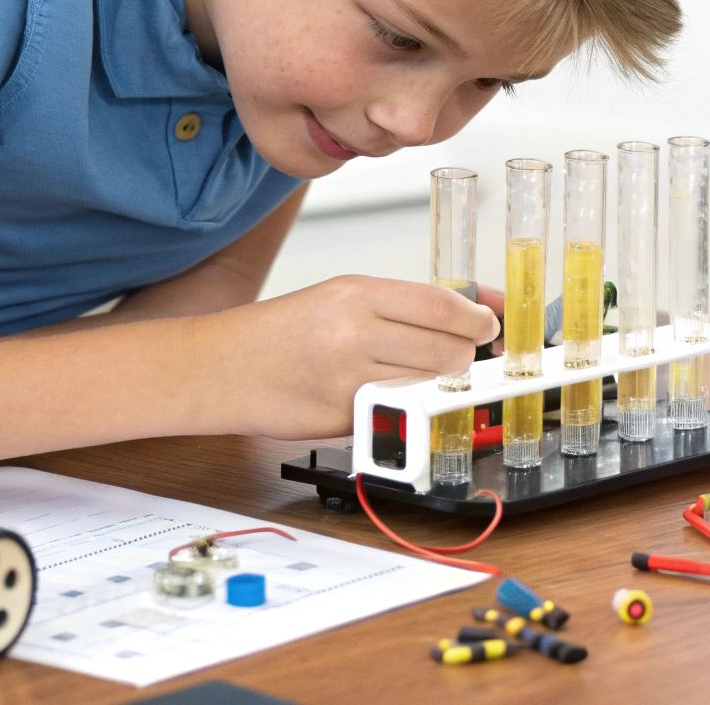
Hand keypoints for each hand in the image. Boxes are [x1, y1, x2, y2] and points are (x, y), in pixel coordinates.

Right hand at [202, 275, 499, 439]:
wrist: (218, 368)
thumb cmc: (279, 333)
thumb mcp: (337, 299)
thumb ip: (397, 307)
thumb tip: (464, 312)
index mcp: (355, 292)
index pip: (441, 305)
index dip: (477, 318)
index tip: (491, 325)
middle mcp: (354, 331)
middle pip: (447, 349)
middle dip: (466, 357)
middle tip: (465, 357)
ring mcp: (348, 378)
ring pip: (429, 384)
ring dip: (439, 384)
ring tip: (426, 376)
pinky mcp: (342, 417)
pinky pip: (397, 411)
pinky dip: (405, 407)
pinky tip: (394, 397)